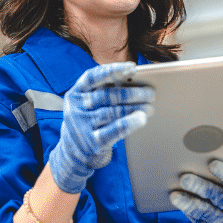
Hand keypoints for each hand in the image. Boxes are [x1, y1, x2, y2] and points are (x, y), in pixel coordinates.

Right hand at [49, 62, 153, 193]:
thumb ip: (100, 93)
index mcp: (74, 94)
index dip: (112, 70)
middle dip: (132, 92)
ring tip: (150, 107)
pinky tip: (141, 119)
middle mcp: (76, 108)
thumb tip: (131, 82)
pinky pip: (114, 130)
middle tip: (150, 92)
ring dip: (135, 108)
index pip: (92, 77)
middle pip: (108, 95)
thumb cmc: (86, 123)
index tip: (132, 68)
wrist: (72, 154)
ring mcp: (82, 126)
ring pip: (114, 112)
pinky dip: (130, 123)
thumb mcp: (85, 105)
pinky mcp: (92, 142)